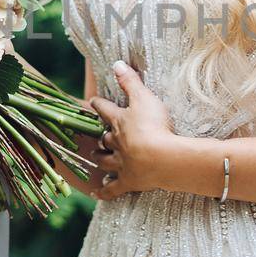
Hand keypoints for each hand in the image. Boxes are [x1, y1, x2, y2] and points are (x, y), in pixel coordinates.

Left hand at [88, 60, 177, 199]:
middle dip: (101, 137)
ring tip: (96, 158)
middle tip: (99, 136)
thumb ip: (130, 81)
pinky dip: (104, 191)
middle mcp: (116, 143)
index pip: (105, 110)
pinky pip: (113, 189)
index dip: (99, 104)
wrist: (162, 157)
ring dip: (100, 159)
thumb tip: (116, 63)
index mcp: (119, 122)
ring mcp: (121, 164)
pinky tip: (98, 193)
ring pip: (105, 162)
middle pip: (104, 139)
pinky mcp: (128, 182)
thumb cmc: (154, 125)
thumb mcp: (144, 98)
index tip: (93, 101)